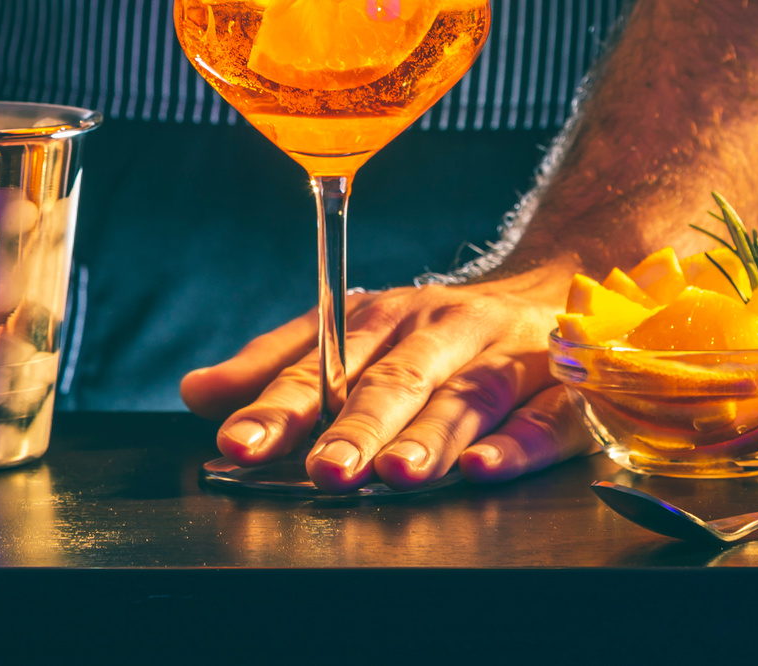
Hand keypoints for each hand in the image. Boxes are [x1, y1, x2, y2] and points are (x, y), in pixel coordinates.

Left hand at [180, 267, 598, 489]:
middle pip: (395, 382)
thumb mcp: (354, 331)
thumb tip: (197, 392)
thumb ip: (277, 364)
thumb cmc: (438, 328)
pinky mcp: (560, 390)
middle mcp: (441, 332)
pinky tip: (486, 469)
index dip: (278, 406)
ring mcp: (504, 358)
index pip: (320, 365)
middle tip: (326, 470)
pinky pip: (543, 418)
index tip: (238, 443)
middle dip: (358, 428)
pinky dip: (516, 445)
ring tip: (399, 473)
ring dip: (432, 436)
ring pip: (467, 398)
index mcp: (383, 319)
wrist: (561, 284)